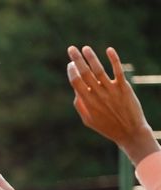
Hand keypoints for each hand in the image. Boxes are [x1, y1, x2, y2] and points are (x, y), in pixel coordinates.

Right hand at [67, 45, 158, 165]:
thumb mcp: (88, 121)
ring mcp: (111, 90)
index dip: (71, 71)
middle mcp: (98, 94)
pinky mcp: (124, 88)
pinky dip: (113, 59)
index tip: (70, 64)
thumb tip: (76, 90)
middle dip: (76, 60)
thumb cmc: (107, 127)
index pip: (76, 82)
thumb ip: (80, 106)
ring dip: (91, 57)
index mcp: (87, 102)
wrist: (129, 131)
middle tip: (71, 49)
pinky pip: (118, 70)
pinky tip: (109, 50)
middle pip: (84, 73)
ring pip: (99, 70)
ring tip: (86, 48)